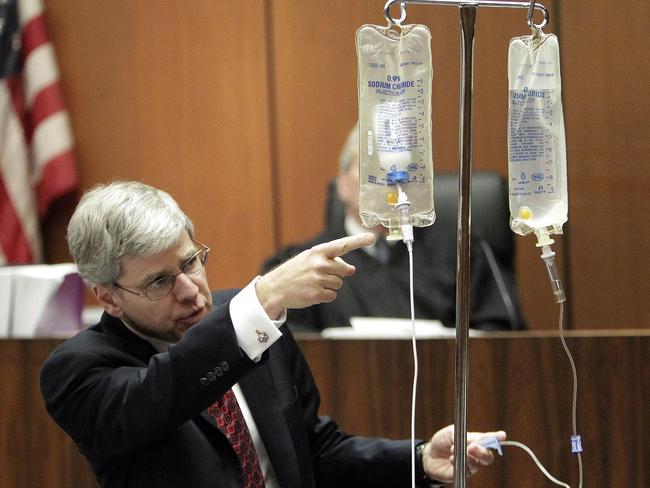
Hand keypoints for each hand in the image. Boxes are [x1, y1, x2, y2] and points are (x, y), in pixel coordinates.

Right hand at [256, 233, 375, 318]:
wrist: (276, 287)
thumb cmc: (296, 270)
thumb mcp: (310, 259)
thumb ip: (331, 260)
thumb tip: (352, 269)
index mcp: (318, 252)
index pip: (342, 245)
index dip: (358, 241)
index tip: (372, 237)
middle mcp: (319, 264)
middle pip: (345, 270)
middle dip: (339, 273)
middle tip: (322, 274)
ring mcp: (318, 280)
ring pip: (339, 284)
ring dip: (330, 285)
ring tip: (313, 283)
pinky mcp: (317, 294)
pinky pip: (332, 295)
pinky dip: (325, 295)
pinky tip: (312, 291)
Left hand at [422, 425, 505, 482]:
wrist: (429, 454)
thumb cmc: (442, 441)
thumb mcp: (451, 432)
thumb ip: (464, 436)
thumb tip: (474, 440)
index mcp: (475, 440)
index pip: (489, 439)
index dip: (497, 438)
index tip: (502, 435)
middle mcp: (475, 454)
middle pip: (488, 456)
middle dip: (482, 451)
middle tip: (472, 447)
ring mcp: (470, 465)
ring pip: (478, 464)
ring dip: (467, 456)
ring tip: (453, 450)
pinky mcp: (463, 473)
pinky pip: (467, 471)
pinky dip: (459, 463)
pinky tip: (452, 459)